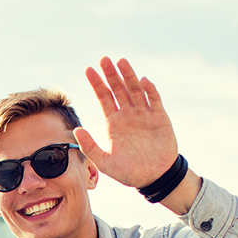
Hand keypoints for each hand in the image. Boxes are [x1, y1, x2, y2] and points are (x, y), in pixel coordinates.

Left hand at [76, 57, 178, 188]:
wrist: (153, 178)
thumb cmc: (128, 171)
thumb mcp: (104, 162)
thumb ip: (90, 146)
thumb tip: (76, 130)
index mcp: (114, 122)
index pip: (104, 98)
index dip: (97, 84)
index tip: (89, 69)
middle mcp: (128, 115)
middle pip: (119, 89)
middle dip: (111, 74)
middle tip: (104, 59)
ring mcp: (145, 115)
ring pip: (136, 90)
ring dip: (129, 76)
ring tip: (121, 62)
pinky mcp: (161, 119)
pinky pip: (155, 101)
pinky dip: (150, 91)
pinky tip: (143, 81)